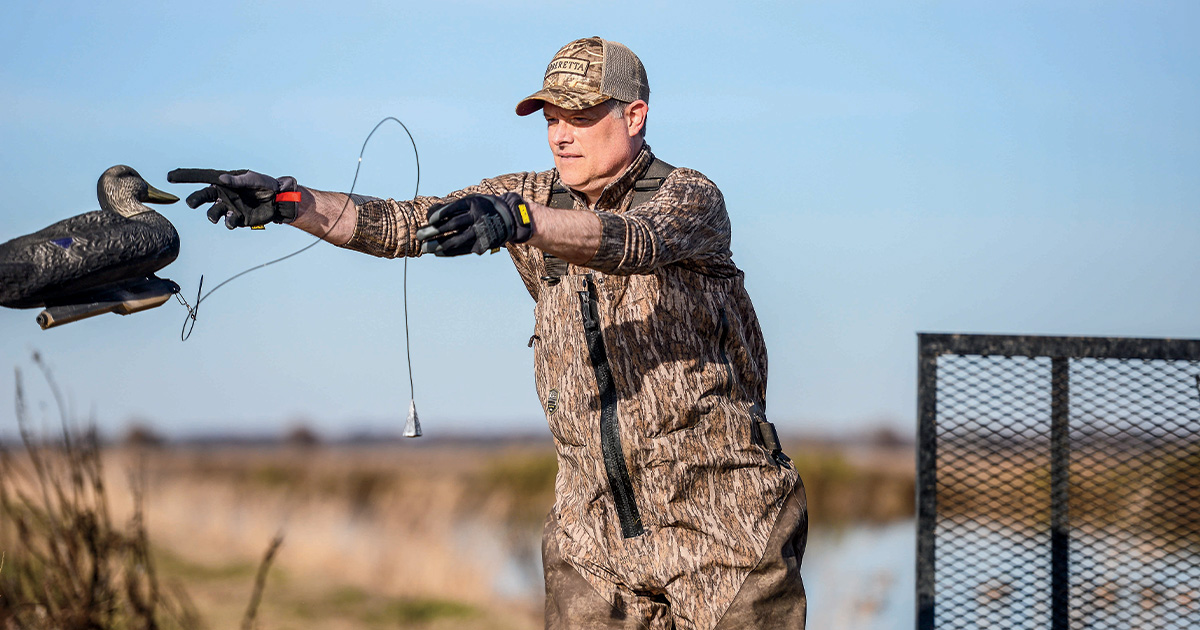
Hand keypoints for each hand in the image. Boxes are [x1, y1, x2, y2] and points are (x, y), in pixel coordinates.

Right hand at [167, 168, 298, 228]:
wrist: (279, 200)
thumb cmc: (266, 185)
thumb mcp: (253, 179)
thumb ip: (237, 180)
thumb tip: (221, 179)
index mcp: (223, 181)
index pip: (202, 177)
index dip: (186, 176)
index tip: (170, 177)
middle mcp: (222, 194)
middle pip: (201, 197)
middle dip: (195, 200)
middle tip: (192, 203)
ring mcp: (228, 207)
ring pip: (212, 213)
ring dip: (213, 214)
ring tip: (220, 213)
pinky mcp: (237, 219)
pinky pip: (227, 222)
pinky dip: (229, 221)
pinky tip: (235, 217)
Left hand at [415, 193, 533, 255]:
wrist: (509, 218)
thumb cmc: (483, 208)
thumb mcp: (472, 201)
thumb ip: (452, 207)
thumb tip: (430, 214)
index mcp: (474, 203)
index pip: (454, 208)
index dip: (440, 214)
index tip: (429, 220)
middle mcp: (478, 218)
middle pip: (453, 225)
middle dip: (434, 231)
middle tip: (419, 235)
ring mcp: (481, 232)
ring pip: (457, 240)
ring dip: (438, 245)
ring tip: (425, 248)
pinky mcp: (482, 245)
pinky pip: (463, 250)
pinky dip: (449, 252)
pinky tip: (437, 253)